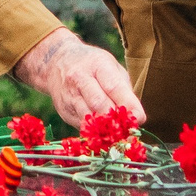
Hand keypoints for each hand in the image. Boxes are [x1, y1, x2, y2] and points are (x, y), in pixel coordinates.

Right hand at [12, 28, 142, 132]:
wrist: (56, 61)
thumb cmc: (92, 65)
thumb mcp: (111, 67)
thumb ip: (124, 90)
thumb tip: (135, 116)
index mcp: (97, 64)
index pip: (113, 87)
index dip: (128, 104)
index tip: (139, 118)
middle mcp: (80, 79)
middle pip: (99, 104)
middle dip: (116, 120)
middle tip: (129, 129)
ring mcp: (69, 96)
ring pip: (89, 119)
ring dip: (106, 130)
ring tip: (118, 134)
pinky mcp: (64, 111)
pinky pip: (82, 125)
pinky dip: (95, 131)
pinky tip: (103, 130)